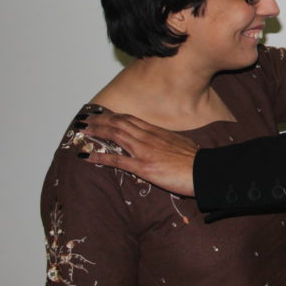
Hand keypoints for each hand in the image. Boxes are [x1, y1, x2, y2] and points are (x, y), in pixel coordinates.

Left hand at [78, 112, 197, 196]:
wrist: (204, 170)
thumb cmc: (195, 160)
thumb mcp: (180, 144)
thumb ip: (166, 142)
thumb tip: (161, 143)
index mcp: (156, 132)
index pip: (129, 119)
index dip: (113, 116)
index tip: (101, 114)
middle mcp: (147, 137)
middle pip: (118, 124)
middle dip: (99, 120)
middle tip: (84, 119)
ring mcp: (144, 151)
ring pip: (115, 136)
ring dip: (96, 132)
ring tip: (81, 131)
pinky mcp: (143, 167)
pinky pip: (116, 160)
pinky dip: (99, 157)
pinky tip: (86, 156)